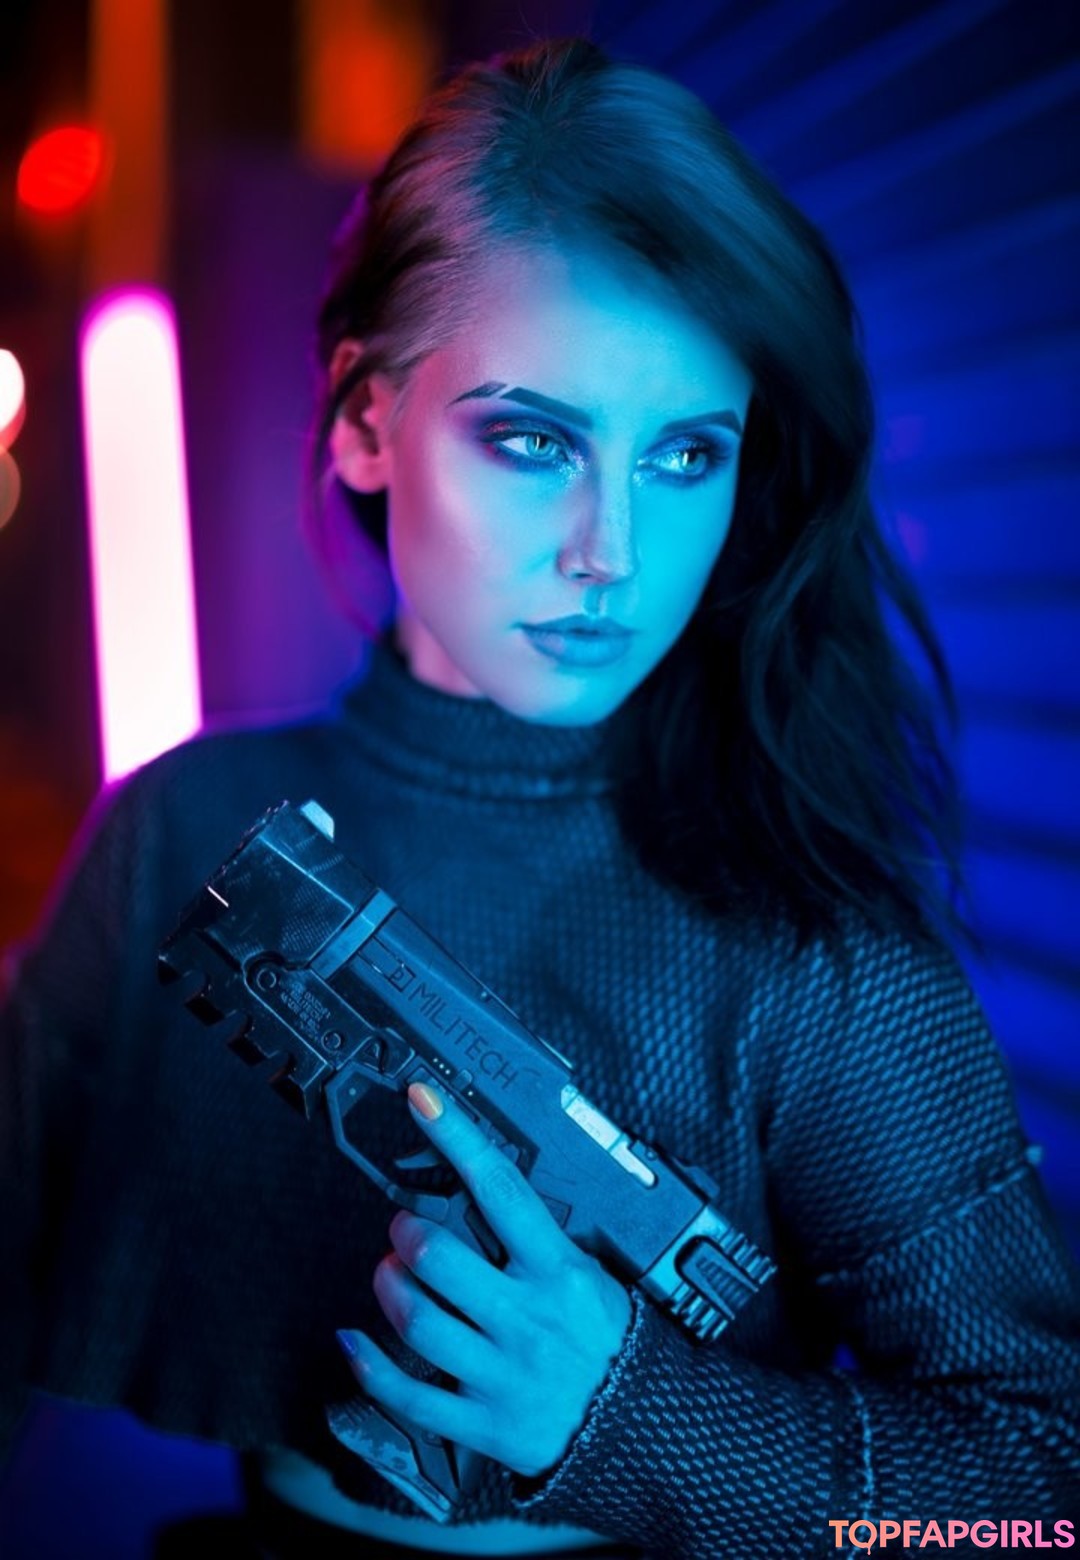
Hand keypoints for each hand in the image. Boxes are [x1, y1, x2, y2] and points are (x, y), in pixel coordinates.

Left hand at [337, 1080, 632, 1479]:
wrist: (643, 1425)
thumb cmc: (611, 1338)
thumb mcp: (594, 1273)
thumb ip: (542, 1241)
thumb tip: (490, 1190)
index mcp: (559, 1272)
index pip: (500, 1189)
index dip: (457, 1138)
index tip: (423, 1101)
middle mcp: (527, 1319)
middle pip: (440, 1258)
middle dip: (405, 1233)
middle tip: (401, 1227)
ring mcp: (502, 1373)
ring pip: (419, 1320)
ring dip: (388, 1287)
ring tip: (388, 1273)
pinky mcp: (484, 1422)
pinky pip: (411, 1395)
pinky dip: (370, 1366)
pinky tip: (355, 1342)